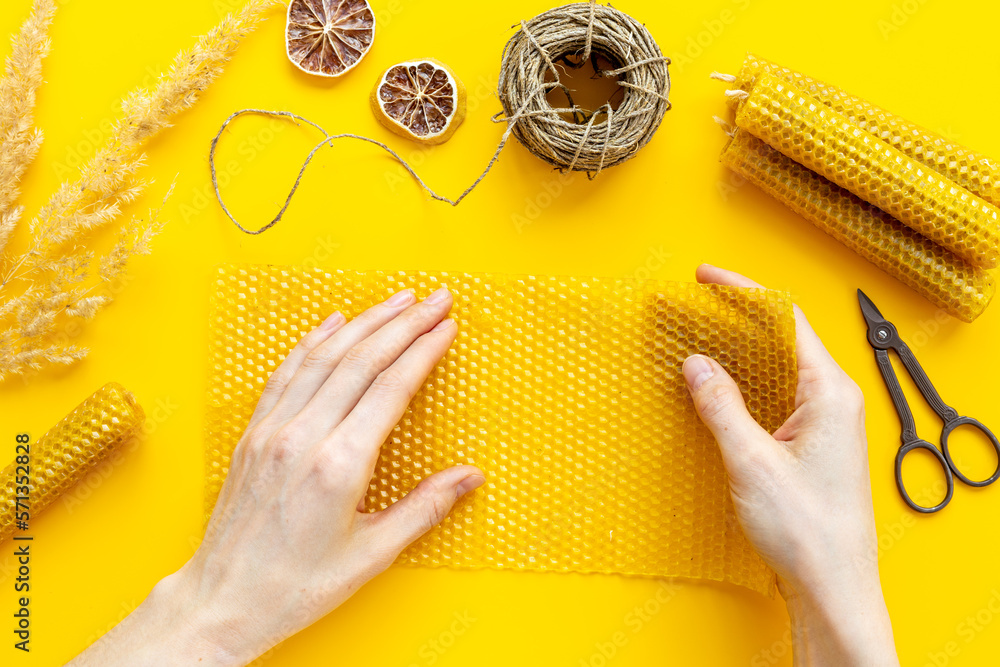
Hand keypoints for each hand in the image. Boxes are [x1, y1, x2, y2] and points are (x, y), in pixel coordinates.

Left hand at [69, 287, 483, 665]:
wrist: (223, 599)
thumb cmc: (296, 586)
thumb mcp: (371, 554)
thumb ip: (424, 507)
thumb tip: (469, 477)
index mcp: (338, 465)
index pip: (390, 388)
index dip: (423, 352)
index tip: (447, 327)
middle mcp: (303, 437)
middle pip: (361, 361)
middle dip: (404, 323)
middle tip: (435, 299)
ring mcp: (273, 430)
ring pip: (324, 357)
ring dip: (364, 323)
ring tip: (397, 300)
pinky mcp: (254, 433)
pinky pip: (287, 372)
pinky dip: (313, 342)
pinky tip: (334, 323)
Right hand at [683, 265, 896, 665]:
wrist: (831, 586)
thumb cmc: (807, 531)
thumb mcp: (752, 461)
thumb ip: (721, 406)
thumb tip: (697, 363)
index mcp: (830, 393)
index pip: (786, 321)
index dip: (743, 293)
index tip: (707, 279)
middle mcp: (832, 402)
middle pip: (781, 340)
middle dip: (735, 319)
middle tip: (694, 305)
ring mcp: (823, 424)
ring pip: (776, 370)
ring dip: (737, 354)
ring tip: (697, 339)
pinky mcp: (810, 446)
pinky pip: (774, 399)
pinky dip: (743, 387)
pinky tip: (715, 389)